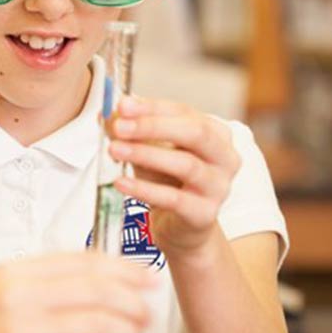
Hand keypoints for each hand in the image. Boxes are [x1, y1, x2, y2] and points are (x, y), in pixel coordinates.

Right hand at [0, 251, 155, 332]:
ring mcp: (22, 330)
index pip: (82, 261)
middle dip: (132, 299)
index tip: (145, 277)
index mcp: (13, 272)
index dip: (122, 268)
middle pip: (96, 287)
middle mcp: (18, 295)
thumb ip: (39, 287)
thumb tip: (97, 284)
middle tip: (149, 311)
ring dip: (127, 331)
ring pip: (98, 322)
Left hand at [108, 97, 241, 254]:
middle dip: (153, 127)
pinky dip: (144, 189)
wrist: (180, 227)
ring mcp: (218, 187)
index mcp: (216, 133)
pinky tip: (120, 182)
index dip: (152, 107)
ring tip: (115, 150)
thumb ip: (132, 131)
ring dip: (146, 155)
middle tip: (119, 127)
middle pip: (195, 133)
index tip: (122, 105)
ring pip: (185, 164)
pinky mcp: (205, 214)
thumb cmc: (168, 181)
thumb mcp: (149, 150)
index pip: (184, 112)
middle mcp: (225, 157)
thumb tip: (107, 115)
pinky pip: (174, 198)